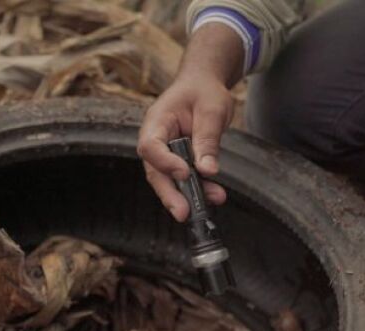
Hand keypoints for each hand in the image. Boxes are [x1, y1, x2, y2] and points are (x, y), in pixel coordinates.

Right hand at [137, 23, 243, 221]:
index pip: (151, 146)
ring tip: (208, 205)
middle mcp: (156, 140)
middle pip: (155, 172)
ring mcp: (165, 153)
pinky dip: (197, 188)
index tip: (184, 173)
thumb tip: (207, 170)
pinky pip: (183, 179)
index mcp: (156, 121)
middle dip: (169, 194)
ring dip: (186, 195)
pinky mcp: (177, 161)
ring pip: (168, 181)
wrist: (204, 85)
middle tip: (184, 212)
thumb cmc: (204, 91)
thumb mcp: (212, 110)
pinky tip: (214, 195)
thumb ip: (208, 139)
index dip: (164, 163)